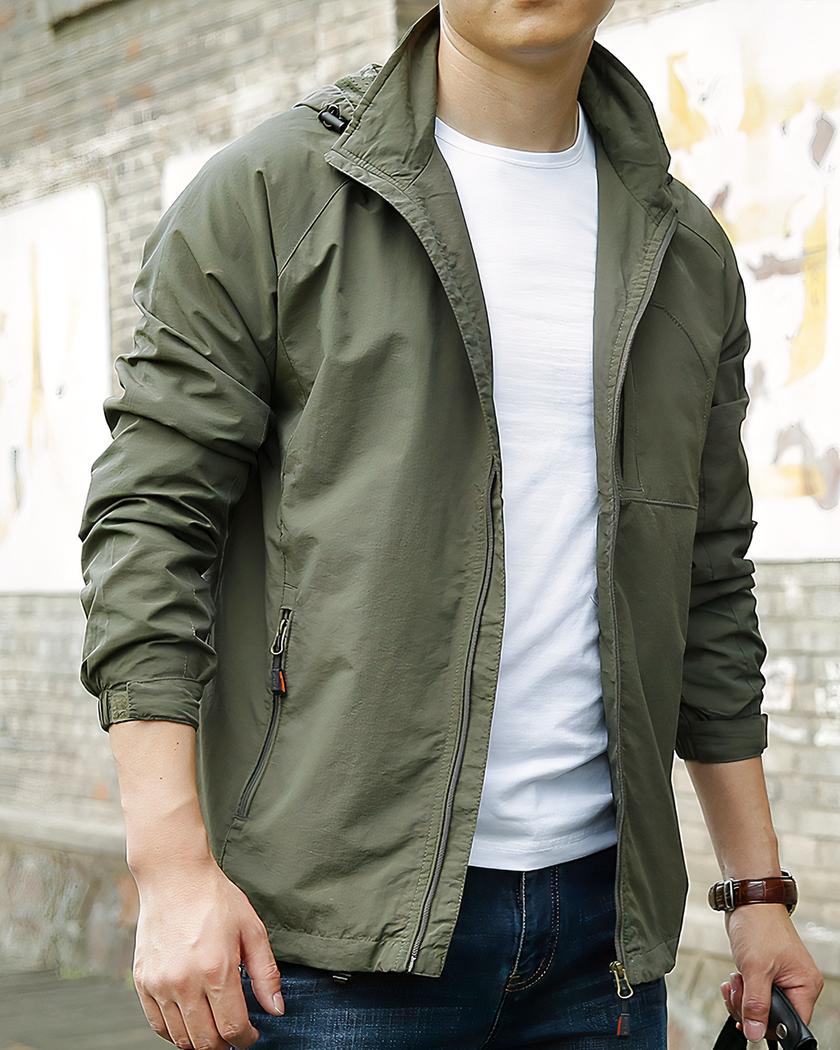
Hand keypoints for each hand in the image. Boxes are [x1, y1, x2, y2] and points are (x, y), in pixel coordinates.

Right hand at [131, 853, 284, 1048]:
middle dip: (224, 1045)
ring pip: (181, 1038)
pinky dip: (174, 1032)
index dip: (246, 1039)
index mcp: (217, 969)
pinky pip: (157, 1025)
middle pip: (206, 1042)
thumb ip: (266, 974)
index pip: (233, 1028)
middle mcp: (185, 982)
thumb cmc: (215, 899)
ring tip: (213, 1026)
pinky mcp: (143, 982)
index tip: (252, 1034)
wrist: (174, 877)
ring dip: (200, 1040)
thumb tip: (276, 1010)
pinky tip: (190, 1020)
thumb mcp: (252, 930)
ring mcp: (160, 984)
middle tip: (234, 1032)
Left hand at [719, 903, 823, 1041]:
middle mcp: (796, 983)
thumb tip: (756, 1032)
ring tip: (736, 981)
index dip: (769, 1026)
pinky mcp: (765, 972)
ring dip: (742, 998)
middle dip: (750, 1008)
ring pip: (760, 1006)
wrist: (747, 900)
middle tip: (739, 993)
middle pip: (773, 1017)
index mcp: (804, 985)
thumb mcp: (755, 969)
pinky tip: (734, 980)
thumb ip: (756, 1004)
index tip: (750, 1021)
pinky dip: (741, 990)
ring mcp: (780, 978)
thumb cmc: (759, 924)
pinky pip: (753, 993)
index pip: (792, 1023)